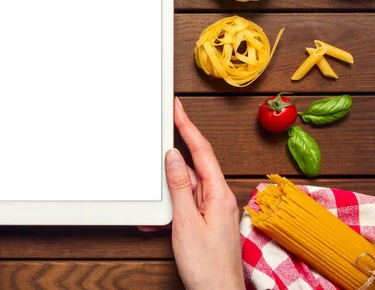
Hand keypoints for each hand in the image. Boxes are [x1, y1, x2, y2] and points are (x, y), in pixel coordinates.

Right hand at [139, 98, 243, 289]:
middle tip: (162, 131)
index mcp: (219, 194)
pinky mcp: (205, 222)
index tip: (177, 109)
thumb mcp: (186, 223)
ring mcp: (213, 210)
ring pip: (186, 187)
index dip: (188, 127)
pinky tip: (157, 220)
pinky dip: (169, 209)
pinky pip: (185, 205)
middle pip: (195, 165)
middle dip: (175, 151)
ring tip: (155, 199)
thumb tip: (174, 157)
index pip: (202, 151)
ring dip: (167, 190)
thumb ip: (180, 187)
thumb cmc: (207, 266)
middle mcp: (219, 198)